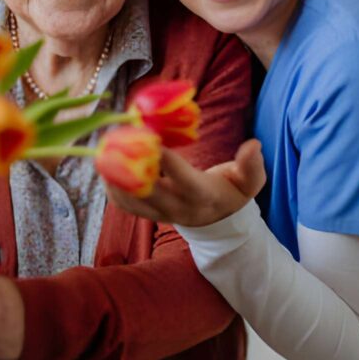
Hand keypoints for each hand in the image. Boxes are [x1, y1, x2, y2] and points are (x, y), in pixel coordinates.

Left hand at [109, 139, 265, 226]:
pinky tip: (106, 165)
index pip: (183, 180)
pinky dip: (112, 185)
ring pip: (131, 200)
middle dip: (130, 167)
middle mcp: (178, 208)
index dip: (168, 162)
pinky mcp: (148, 213)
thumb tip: (253, 145)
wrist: (218, 220)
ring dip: (114, 176)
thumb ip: (252, 166)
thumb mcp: (249, 183)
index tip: (152, 140)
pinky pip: (124, 204)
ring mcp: (160, 213)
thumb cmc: (233, 193)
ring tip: (105, 149)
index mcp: (203, 196)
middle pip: (149, 192)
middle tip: (117, 139)